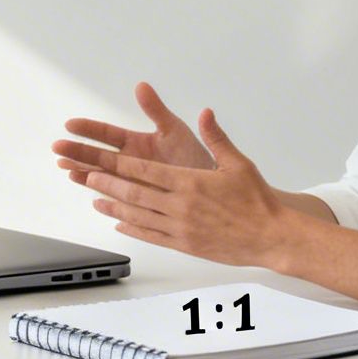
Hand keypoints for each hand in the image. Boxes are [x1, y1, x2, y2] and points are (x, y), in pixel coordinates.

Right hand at [57, 82, 215, 183]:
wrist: (208, 187)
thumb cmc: (194, 156)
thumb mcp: (174, 129)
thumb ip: (156, 110)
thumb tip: (141, 86)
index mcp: (135, 142)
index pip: (106, 133)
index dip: (88, 129)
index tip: (71, 125)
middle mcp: (127, 160)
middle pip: (97, 154)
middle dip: (77, 150)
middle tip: (57, 147)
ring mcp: (128, 178)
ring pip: (98, 172)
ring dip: (81, 168)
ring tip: (64, 165)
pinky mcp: (132, 196)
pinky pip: (109, 191)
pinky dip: (94, 187)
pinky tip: (82, 183)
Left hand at [60, 103, 296, 269]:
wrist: (272, 236)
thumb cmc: (257, 200)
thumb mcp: (238, 162)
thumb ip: (216, 137)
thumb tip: (205, 113)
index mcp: (190, 183)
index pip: (146, 172)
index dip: (119, 166)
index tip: (100, 161)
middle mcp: (181, 206)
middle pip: (135, 193)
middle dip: (107, 184)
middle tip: (85, 176)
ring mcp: (181, 228)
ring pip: (139, 216)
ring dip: (114, 206)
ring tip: (95, 199)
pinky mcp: (186, 245)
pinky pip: (152, 236)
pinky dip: (133, 229)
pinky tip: (119, 223)